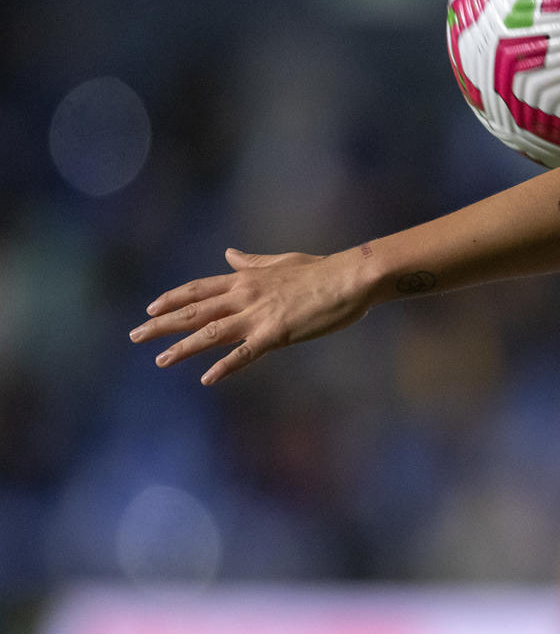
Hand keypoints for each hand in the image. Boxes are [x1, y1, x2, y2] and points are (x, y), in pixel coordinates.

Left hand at [130, 248, 375, 384]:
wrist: (351, 277)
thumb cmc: (323, 269)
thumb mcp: (283, 262)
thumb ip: (253, 262)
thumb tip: (229, 254)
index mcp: (246, 279)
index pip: (199, 289)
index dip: (173, 299)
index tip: (150, 308)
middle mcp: (245, 296)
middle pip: (194, 311)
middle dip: (162, 324)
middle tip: (135, 335)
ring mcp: (259, 315)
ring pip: (211, 333)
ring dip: (183, 347)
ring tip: (160, 360)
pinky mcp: (276, 334)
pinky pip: (244, 354)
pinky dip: (225, 367)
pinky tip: (208, 379)